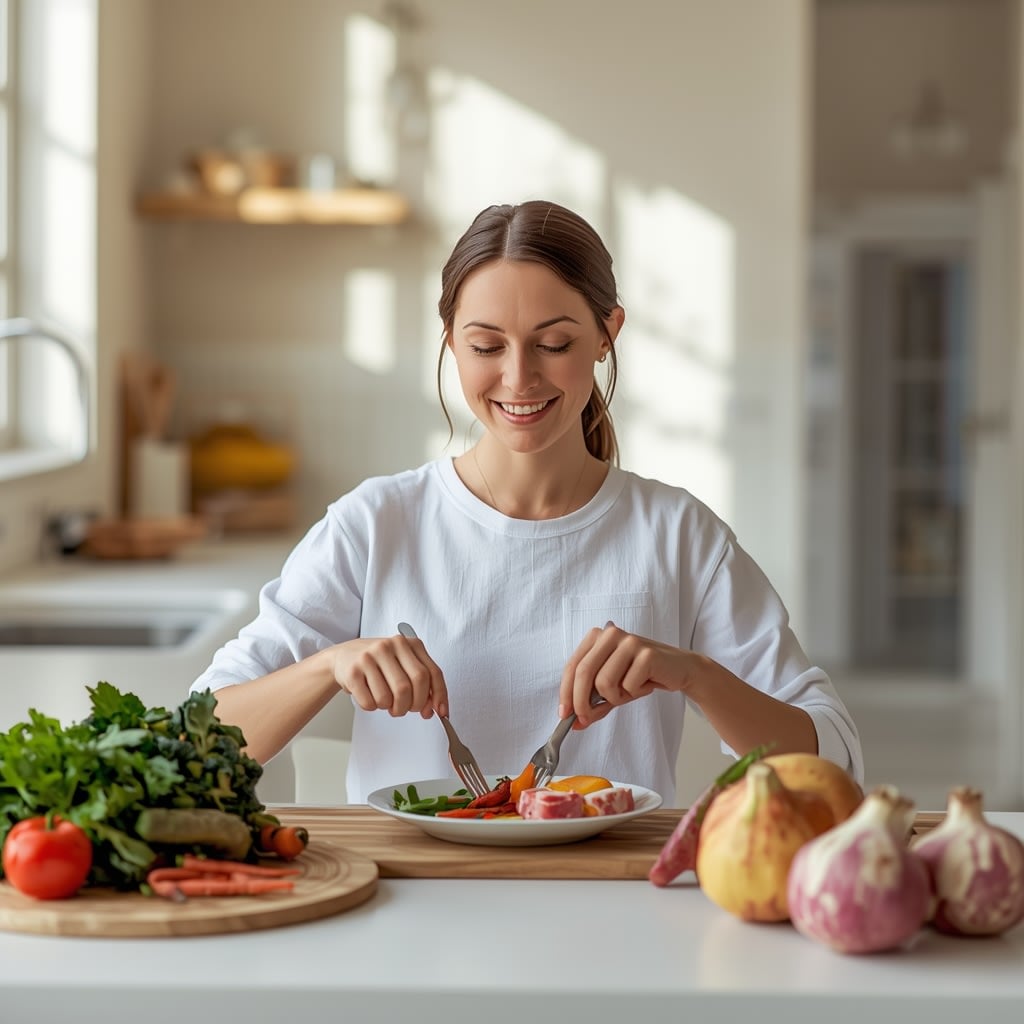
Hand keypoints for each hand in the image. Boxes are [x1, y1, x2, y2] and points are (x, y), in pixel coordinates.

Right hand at [328, 633, 447, 718]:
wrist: (345, 656)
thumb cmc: (380, 663)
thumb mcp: (404, 664)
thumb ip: (423, 683)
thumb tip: (434, 708)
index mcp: (409, 643)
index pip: (432, 673)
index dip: (439, 696)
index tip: (440, 713)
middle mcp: (390, 646)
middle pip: (412, 686)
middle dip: (412, 705)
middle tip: (406, 708)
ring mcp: (370, 657)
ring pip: (390, 698)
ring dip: (391, 708)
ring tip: (387, 701)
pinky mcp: (353, 671)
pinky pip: (370, 702)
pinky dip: (373, 707)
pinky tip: (371, 696)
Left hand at [558, 621, 693, 725]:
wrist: (679, 669)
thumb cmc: (642, 675)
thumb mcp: (613, 688)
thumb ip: (593, 703)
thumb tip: (574, 722)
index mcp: (597, 637)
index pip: (572, 665)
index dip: (565, 691)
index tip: (565, 714)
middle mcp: (611, 634)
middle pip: (584, 672)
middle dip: (581, 702)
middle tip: (585, 719)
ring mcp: (629, 642)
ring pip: (604, 682)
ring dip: (616, 698)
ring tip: (630, 692)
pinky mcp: (646, 654)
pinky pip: (628, 686)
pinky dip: (635, 694)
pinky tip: (645, 685)